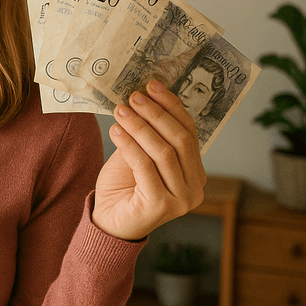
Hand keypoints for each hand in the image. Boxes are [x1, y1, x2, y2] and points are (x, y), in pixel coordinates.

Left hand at [92, 79, 206, 240]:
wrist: (109, 221)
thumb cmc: (124, 186)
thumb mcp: (139, 154)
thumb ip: (148, 133)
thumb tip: (144, 95)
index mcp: (196, 171)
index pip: (189, 131)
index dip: (171, 106)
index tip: (152, 84)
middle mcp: (195, 187)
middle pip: (180, 140)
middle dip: (155, 114)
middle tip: (133, 96)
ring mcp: (181, 199)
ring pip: (163, 152)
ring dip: (139, 126)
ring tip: (120, 111)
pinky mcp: (161, 206)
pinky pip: (145, 166)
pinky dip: (130, 145)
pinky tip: (115, 131)